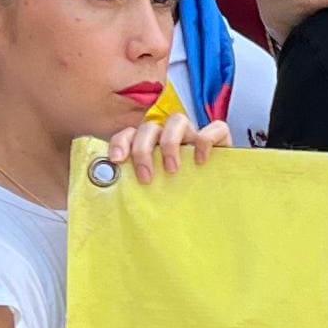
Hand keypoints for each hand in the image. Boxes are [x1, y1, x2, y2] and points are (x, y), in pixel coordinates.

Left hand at [89, 118, 229, 186]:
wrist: (219, 207)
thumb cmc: (182, 200)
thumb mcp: (153, 195)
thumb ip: (134, 190)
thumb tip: (106, 197)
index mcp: (151, 147)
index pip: (129, 134)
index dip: (120, 143)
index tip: (117, 161)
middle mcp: (170, 137)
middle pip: (150, 127)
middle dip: (143, 150)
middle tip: (146, 177)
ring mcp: (194, 136)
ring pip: (177, 120)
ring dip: (169, 143)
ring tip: (172, 169)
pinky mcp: (220, 140)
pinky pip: (215, 128)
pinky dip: (206, 140)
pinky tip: (201, 162)